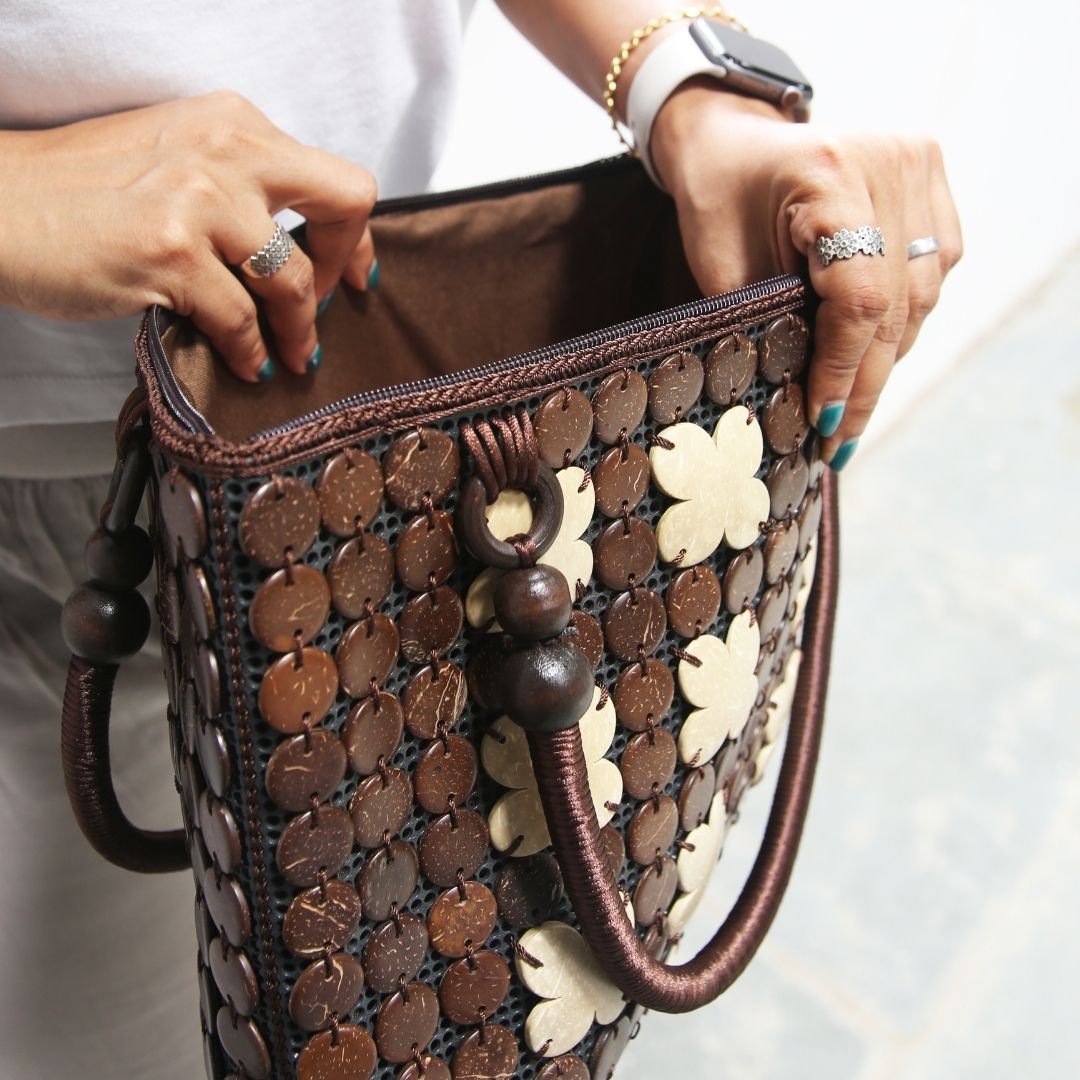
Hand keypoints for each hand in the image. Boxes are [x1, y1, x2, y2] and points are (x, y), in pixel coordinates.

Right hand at [0, 91, 377, 381]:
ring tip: (290, 355)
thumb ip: (238, 186)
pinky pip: (239, 320)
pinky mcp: (170, 250)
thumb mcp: (175, 158)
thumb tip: (295, 246)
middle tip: (328, 306)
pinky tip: (246, 365)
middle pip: (344, 203)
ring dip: (298, 330)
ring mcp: (200, 198)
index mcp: (233, 124)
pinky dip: (250, 353)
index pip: (334, 176)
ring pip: (293, 280)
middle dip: (345, 266)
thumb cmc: (79, 191)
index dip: (353, 235)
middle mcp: (226, 149)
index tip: (355, 272)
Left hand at [651, 83, 961, 468]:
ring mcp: (919, 165)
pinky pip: (935, 268)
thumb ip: (767, 325)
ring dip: (887, 360)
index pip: (858, 295)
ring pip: (922, 293)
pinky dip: (904, 319)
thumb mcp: (722, 265)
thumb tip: (808, 406)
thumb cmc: (718, 200)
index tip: (823, 423)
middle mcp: (890, 161)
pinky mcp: (932, 178)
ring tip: (854, 413)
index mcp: (829, 173)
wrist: (735, 141)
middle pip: (896, 302)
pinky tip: (873, 358)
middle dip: (865, 382)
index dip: (844, 368)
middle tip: (842, 443)